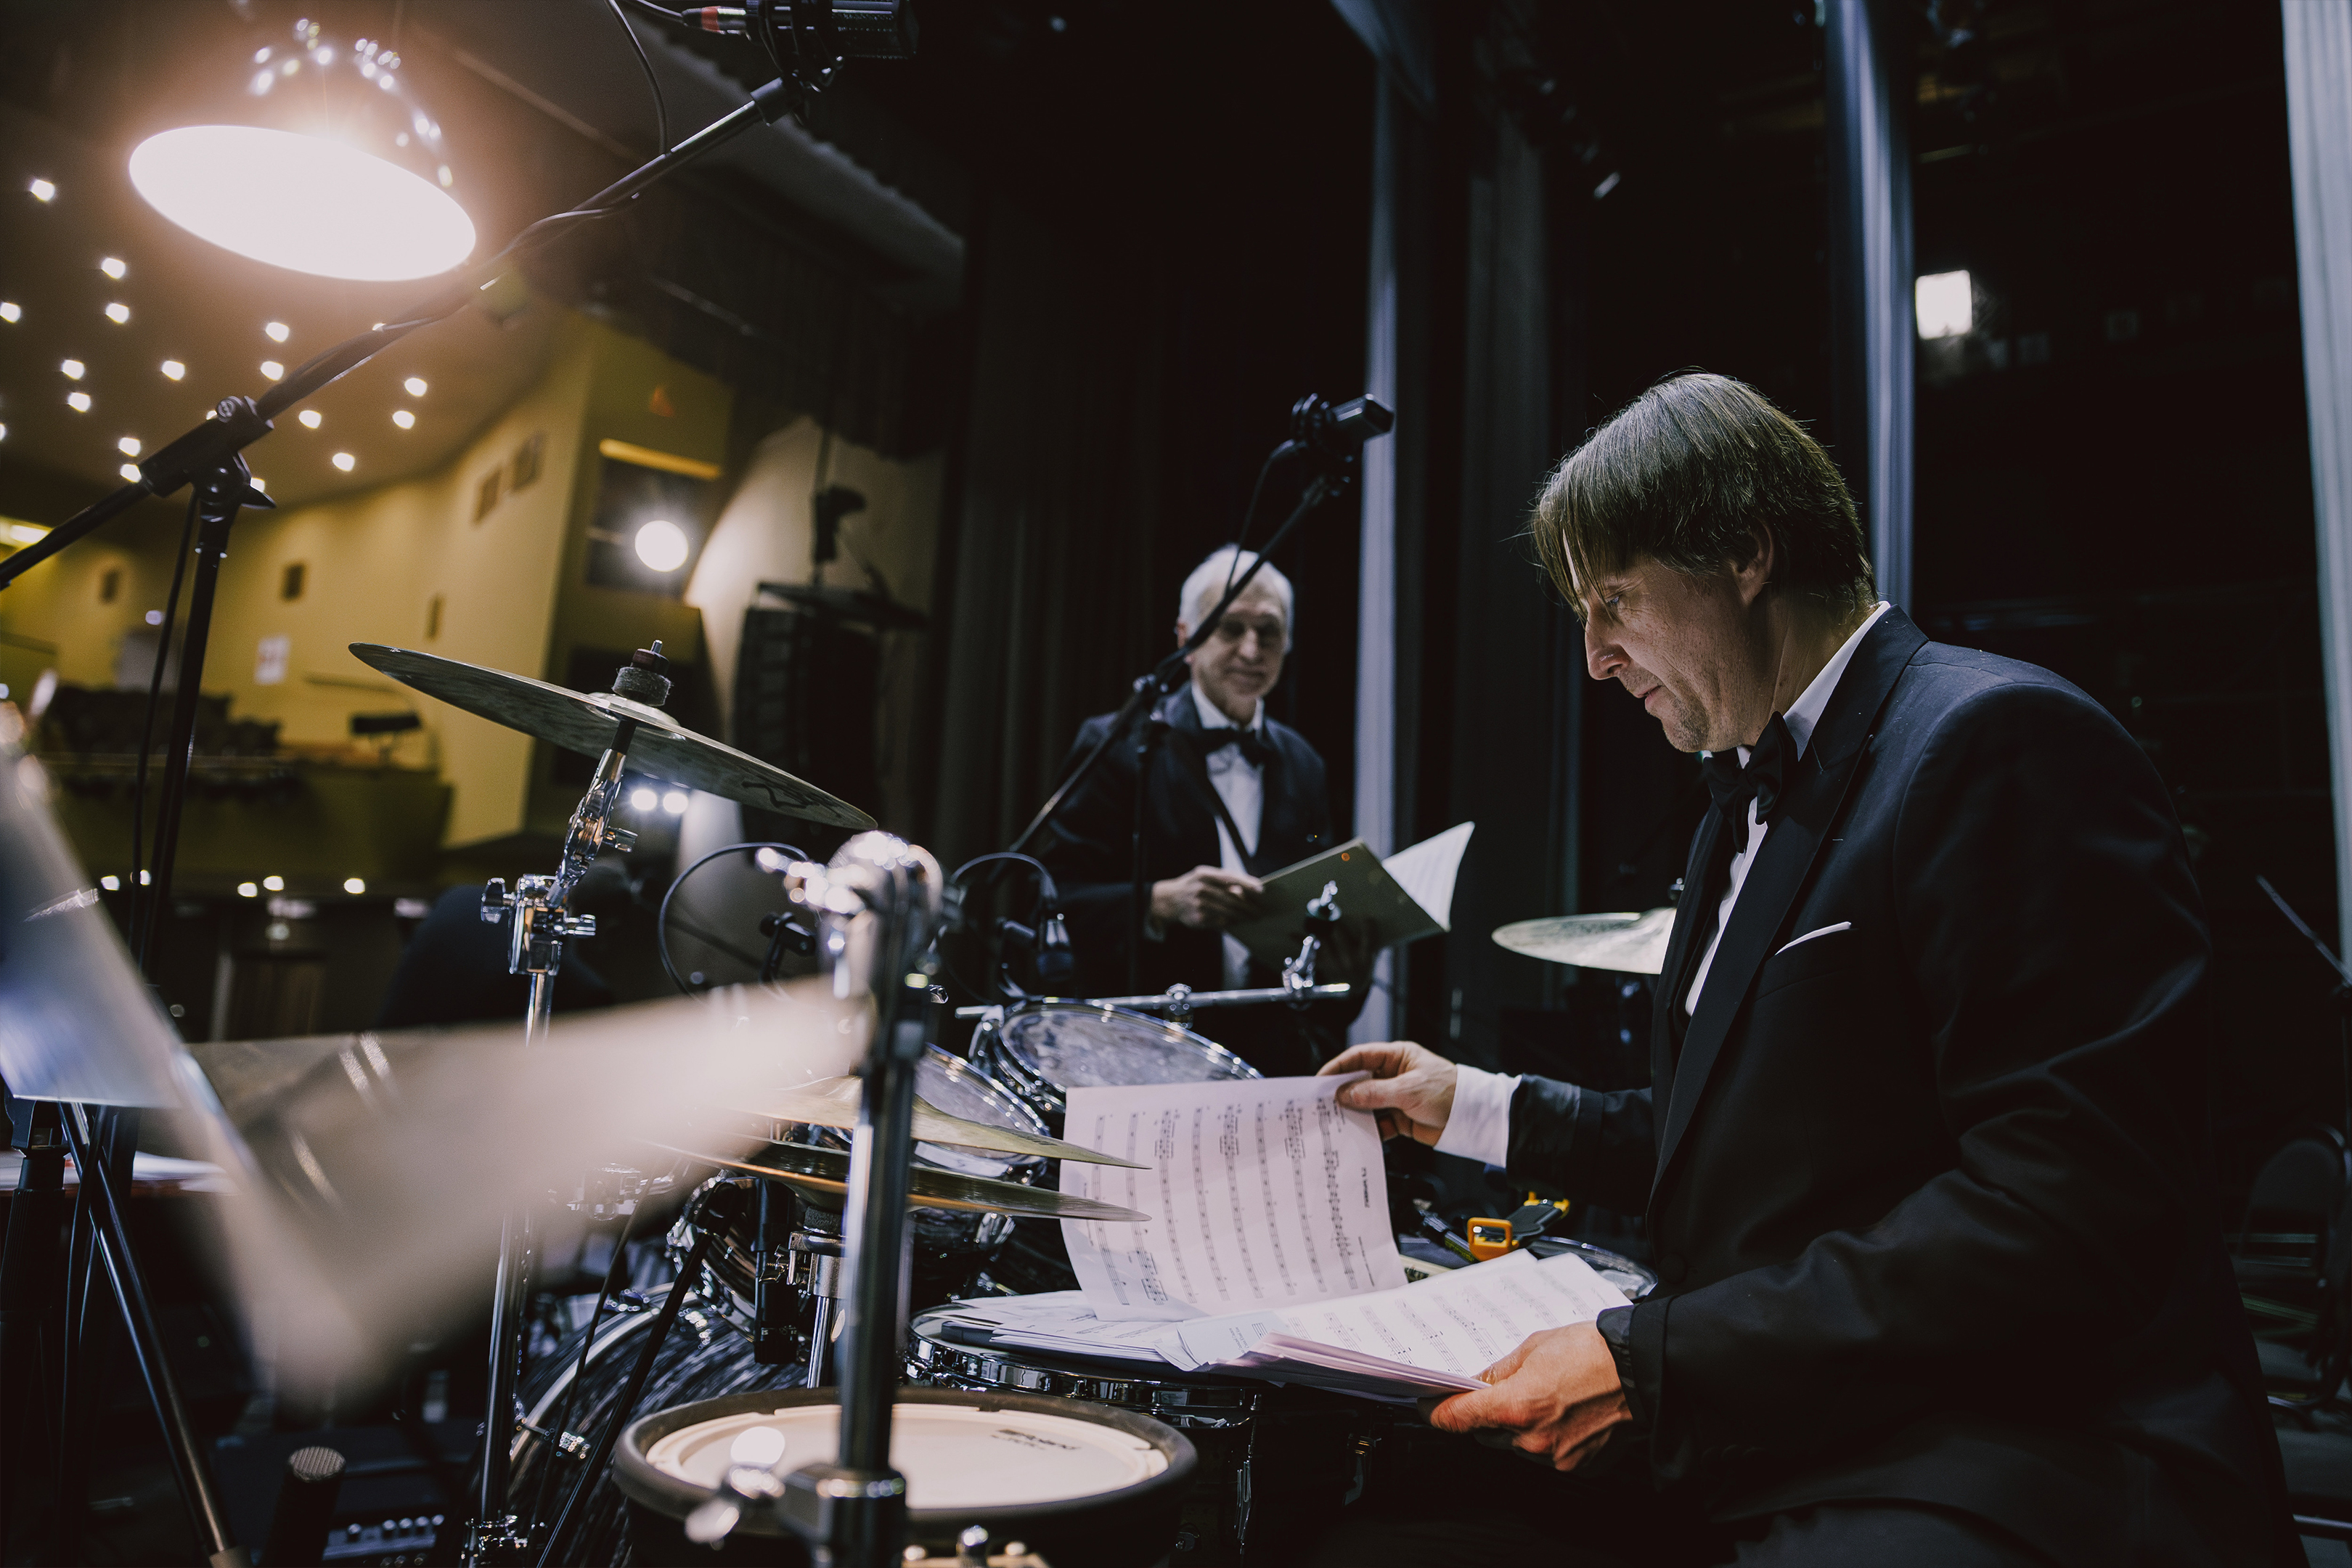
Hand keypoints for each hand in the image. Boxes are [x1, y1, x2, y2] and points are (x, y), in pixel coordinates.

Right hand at [1151, 866, 1262, 929]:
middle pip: (1231, 898)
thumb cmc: (1195, 885)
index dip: (1247, 884)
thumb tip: (1250, 886)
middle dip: (1249, 906)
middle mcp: (1201, 888)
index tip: (1261, 890)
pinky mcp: (1198, 919)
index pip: (1230, 878)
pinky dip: (1232, 922)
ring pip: (1228, 912)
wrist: (1170, 900)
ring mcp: (1199, 904)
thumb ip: (1225, 879)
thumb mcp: (1205, 875)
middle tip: (1260, 910)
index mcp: (1204, 874)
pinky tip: (1238, 922)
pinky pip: (1220, 922)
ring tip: (1253, 917)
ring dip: (1243, 916)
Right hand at [1318, 1040, 1456, 1144]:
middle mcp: (1394, 1076)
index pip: (1361, 1057)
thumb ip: (1374, 1093)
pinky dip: (1370, 1131)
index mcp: (1397, 1058)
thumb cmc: (1449, 1092)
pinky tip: (1361, 1136)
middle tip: (1323, 1104)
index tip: (1321, 1079)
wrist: (1472, 1118)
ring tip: (1338, 1123)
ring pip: (1367, 1105)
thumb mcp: (1408, 1090)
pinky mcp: (1401, 1119)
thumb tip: (1345, 1094)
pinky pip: (1379, 1125)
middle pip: (1360, 1082)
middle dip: (1343, 1093)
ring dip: (1355, 1114)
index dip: (1339, 1067)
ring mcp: (1397, 1098)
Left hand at [1425, 1323, 1628, 1470]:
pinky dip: (1546, 1437)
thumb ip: (1497, 1371)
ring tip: (1544, 1396)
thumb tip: (1474, 1384)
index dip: (1436, 1411)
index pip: (1456, 1419)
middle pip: (1485, 1433)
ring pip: (1515, 1446)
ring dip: (1518, 1426)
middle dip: (1486, 1414)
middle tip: (1502, 1390)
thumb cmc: (1591, 1352)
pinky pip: (1546, 1454)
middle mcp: (1530, 1438)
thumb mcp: (1532, 1348)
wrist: (1640, 1371)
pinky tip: (1562, 1414)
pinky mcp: (1575, 1466)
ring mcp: (1554, 1457)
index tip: (1429, 1406)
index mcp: (1514, 1406)